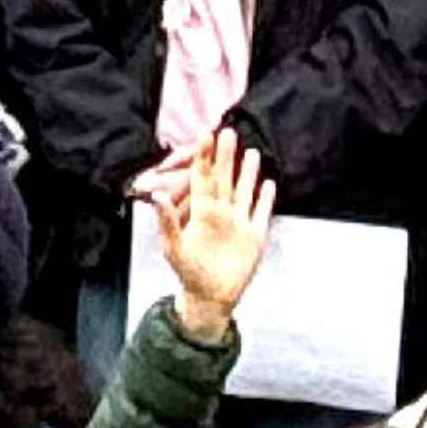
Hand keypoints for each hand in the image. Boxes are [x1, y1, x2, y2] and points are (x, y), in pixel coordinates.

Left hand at [136, 127, 275, 338]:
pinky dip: (266, 199)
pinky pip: (261, 213)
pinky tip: (269, 184)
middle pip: (225, 178)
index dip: (204, 157)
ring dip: (248, 173)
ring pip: (244, 191)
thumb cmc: (187, 272)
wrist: (210, 297)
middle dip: (226, 156)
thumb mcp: (173, 246)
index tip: (205, 134)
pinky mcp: (254, 236)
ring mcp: (239, 223)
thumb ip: (167, 220)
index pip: (203, 178)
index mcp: (202, 212)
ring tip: (251, 151)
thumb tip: (156, 194)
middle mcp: (221, 213)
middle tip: (228, 131)